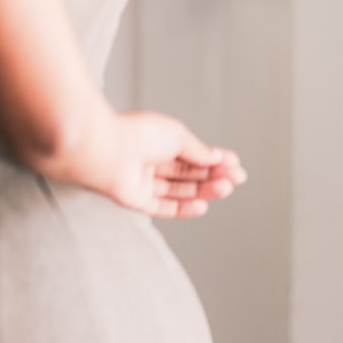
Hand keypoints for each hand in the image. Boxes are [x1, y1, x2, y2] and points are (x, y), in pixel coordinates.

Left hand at [93, 111, 245, 218]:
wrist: (107, 149)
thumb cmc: (137, 134)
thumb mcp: (177, 135)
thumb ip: (198, 150)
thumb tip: (216, 158)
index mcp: (156, 141)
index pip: (190, 154)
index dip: (214, 160)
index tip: (235, 164)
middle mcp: (147, 161)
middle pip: (187, 174)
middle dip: (213, 176)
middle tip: (235, 178)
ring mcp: (140, 181)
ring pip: (178, 191)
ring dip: (203, 191)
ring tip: (224, 188)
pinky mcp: (134, 199)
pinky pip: (162, 207)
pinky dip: (183, 208)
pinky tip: (203, 206)